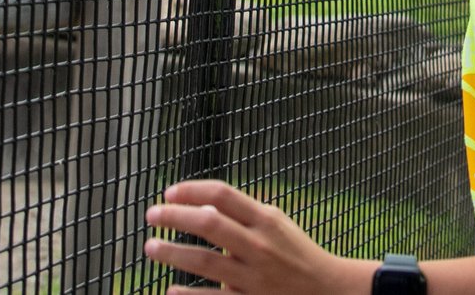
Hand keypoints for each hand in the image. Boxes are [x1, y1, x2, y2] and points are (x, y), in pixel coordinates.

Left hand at [144, 181, 362, 293]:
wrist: (324, 289)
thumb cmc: (294, 252)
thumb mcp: (275, 223)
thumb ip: (243, 213)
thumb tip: (202, 203)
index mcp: (265, 219)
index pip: (222, 194)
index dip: (192, 189)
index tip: (169, 192)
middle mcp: (258, 245)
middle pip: (209, 223)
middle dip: (174, 216)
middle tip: (152, 215)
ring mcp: (253, 276)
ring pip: (204, 260)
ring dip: (172, 253)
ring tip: (150, 248)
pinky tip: (171, 289)